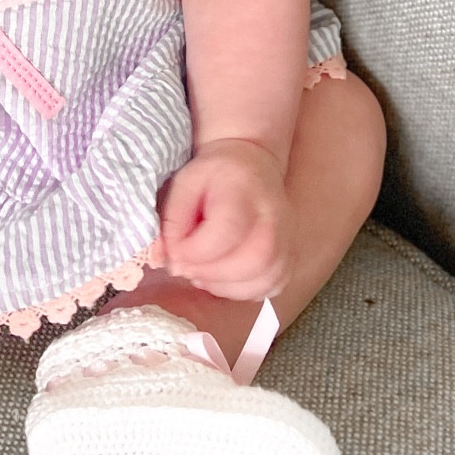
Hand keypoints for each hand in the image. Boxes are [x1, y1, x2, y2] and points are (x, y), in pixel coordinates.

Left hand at [158, 139, 292, 299]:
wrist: (252, 163)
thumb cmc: (214, 174)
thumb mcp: (184, 183)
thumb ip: (172, 220)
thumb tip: (164, 258)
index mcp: (244, 191)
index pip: (227, 231)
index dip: (194, 251)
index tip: (174, 254)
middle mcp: (274, 217)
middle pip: (253, 260)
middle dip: (211, 274)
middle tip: (187, 268)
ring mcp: (287, 239)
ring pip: (265, 279)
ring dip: (225, 286)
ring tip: (202, 273)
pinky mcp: (290, 256)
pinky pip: (271, 286)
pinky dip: (243, 291)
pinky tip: (223, 278)